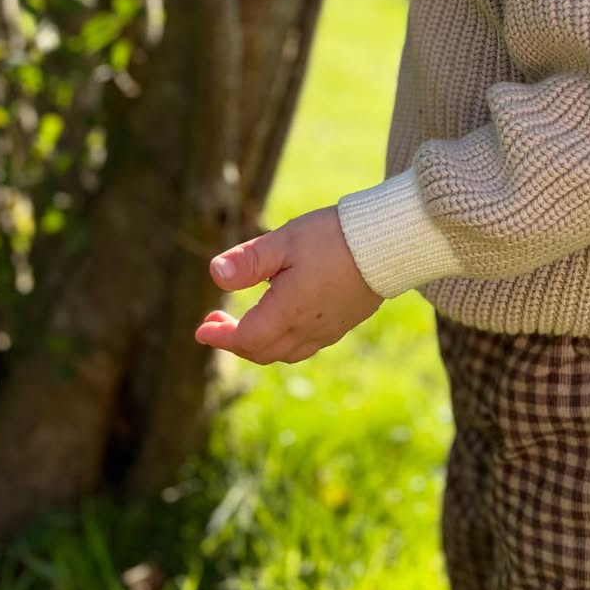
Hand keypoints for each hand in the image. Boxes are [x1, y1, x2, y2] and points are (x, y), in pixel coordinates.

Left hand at [194, 204, 384, 363]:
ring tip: (243, 324)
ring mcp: (328, 330)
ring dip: (258, 344)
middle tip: (214, 323)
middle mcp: (308, 329)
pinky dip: (282, 341)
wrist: (388, 244)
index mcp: (289, 312)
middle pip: (262, 351)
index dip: (220, 337)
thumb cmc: (334, 237)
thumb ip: (249, 260)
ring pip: (284, 352)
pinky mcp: (343, 323)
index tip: (201, 330)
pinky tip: (281, 319)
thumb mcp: (285, 241)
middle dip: (235, 342)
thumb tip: (214, 274)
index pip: (246, 338)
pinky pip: (305, 345)